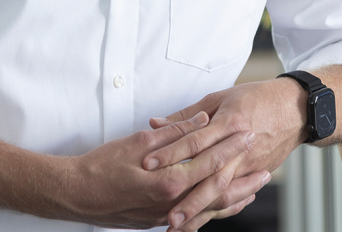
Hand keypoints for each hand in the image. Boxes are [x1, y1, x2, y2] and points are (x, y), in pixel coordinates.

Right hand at [60, 111, 266, 228]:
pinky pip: (196, 217)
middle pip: (218, 191)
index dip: (231, 147)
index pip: (210, 163)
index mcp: (168, 182)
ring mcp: (165, 216)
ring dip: (235, 197)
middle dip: (243, 178)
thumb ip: (175, 134)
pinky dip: (215, 209)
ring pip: (210, 208)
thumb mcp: (138, 142)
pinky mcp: (158, 221)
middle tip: (267, 167)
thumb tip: (203, 120)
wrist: (75, 196)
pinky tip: (225, 203)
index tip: (249, 133)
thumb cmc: (100, 167)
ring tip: (255, 187)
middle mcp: (172, 204)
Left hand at [144, 79, 307, 230]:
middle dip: (188, 196)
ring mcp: (250, 163)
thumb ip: (186, 116)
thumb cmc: (257, 98)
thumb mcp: (220, 98)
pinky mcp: (257, 173)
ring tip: (180, 225)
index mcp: (229, 122)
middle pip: (211, 175)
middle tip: (166, 212)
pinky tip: (202, 220)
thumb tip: (155, 124)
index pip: (195, 141)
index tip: (149, 165)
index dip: (172, 153)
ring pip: (224, 191)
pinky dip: (219, 210)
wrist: (296, 109)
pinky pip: (236, 195)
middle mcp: (240, 146)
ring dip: (201, 210)